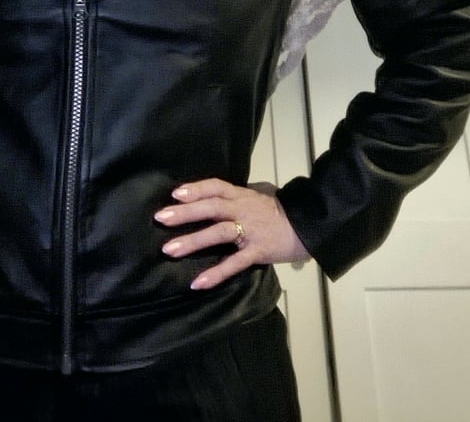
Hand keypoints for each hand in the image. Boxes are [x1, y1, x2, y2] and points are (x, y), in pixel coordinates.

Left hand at [154, 178, 310, 289]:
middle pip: (211, 207)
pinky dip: (216, 273)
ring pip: (218, 232)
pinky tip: (197, 283)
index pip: (216, 186)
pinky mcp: (257, 252)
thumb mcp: (257, 197)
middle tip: (161, 217)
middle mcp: (243, 209)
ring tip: (168, 249)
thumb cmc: (280, 212)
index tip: (175, 193)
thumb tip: (213, 198)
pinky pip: (234, 264)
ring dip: (192, 241)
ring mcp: (250, 231)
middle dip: (185, 212)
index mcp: (242, 195)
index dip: (196, 188)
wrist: (309, 226)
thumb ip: (236, 198)